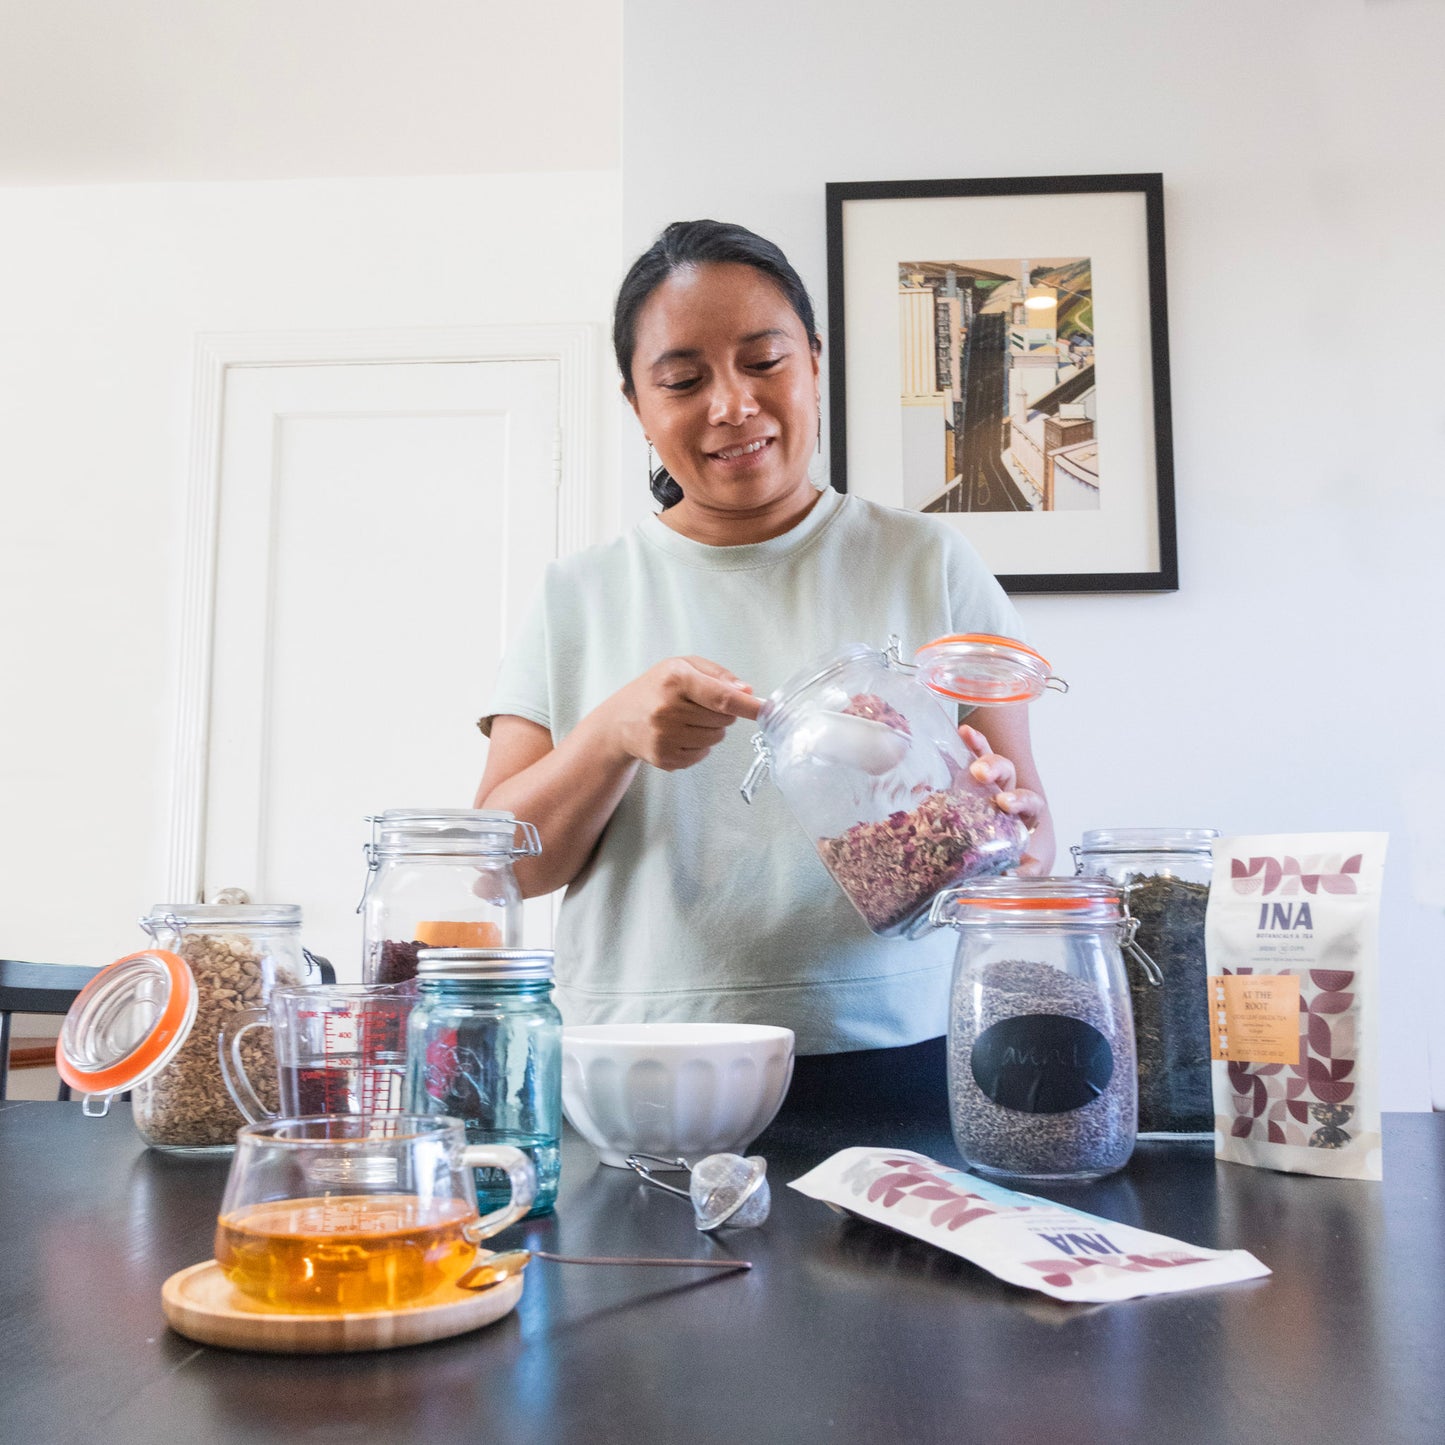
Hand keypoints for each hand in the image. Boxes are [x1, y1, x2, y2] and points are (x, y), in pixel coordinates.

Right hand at [600, 657, 761, 771]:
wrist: (618, 720)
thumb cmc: (654, 688)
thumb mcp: (682, 666)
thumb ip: (718, 675)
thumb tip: (747, 691)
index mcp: (675, 680)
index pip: (721, 697)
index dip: (747, 706)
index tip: (766, 710)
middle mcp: (668, 709)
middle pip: (723, 719)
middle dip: (721, 713)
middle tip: (699, 705)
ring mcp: (665, 737)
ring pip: (716, 738)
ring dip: (711, 729)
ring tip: (687, 719)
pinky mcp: (665, 758)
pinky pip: (702, 754)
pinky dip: (698, 745)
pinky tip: (679, 734)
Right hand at [959, 723, 1050, 876]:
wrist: (972, 858)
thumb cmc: (999, 862)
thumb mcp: (1012, 870)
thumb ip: (1019, 873)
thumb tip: (1015, 876)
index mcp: (1022, 817)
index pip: (1030, 803)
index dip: (1020, 800)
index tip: (1004, 802)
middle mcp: (1006, 796)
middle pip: (1010, 776)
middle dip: (998, 771)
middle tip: (982, 774)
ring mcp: (987, 785)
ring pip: (992, 764)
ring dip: (984, 758)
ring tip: (970, 760)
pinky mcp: (967, 780)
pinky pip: (971, 757)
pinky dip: (971, 743)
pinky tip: (964, 731)